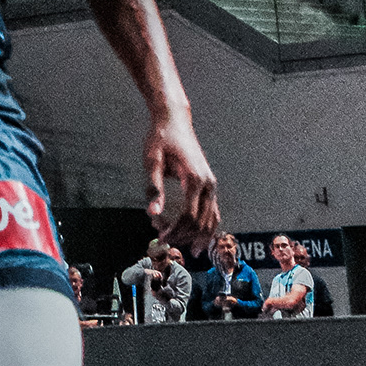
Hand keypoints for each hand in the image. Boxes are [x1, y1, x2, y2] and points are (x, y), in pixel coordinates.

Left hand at [144, 107, 217, 255]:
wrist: (174, 119)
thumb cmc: (161, 138)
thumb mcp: (152, 160)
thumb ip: (154, 187)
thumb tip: (152, 213)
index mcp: (195, 179)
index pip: (189, 216)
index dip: (176, 230)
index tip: (161, 236)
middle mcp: (208, 184)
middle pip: (201, 222)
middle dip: (183, 235)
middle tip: (165, 239)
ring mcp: (211, 185)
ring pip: (211, 220)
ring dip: (197, 235)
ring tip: (184, 246)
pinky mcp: (209, 185)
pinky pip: (213, 212)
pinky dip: (206, 227)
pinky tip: (197, 238)